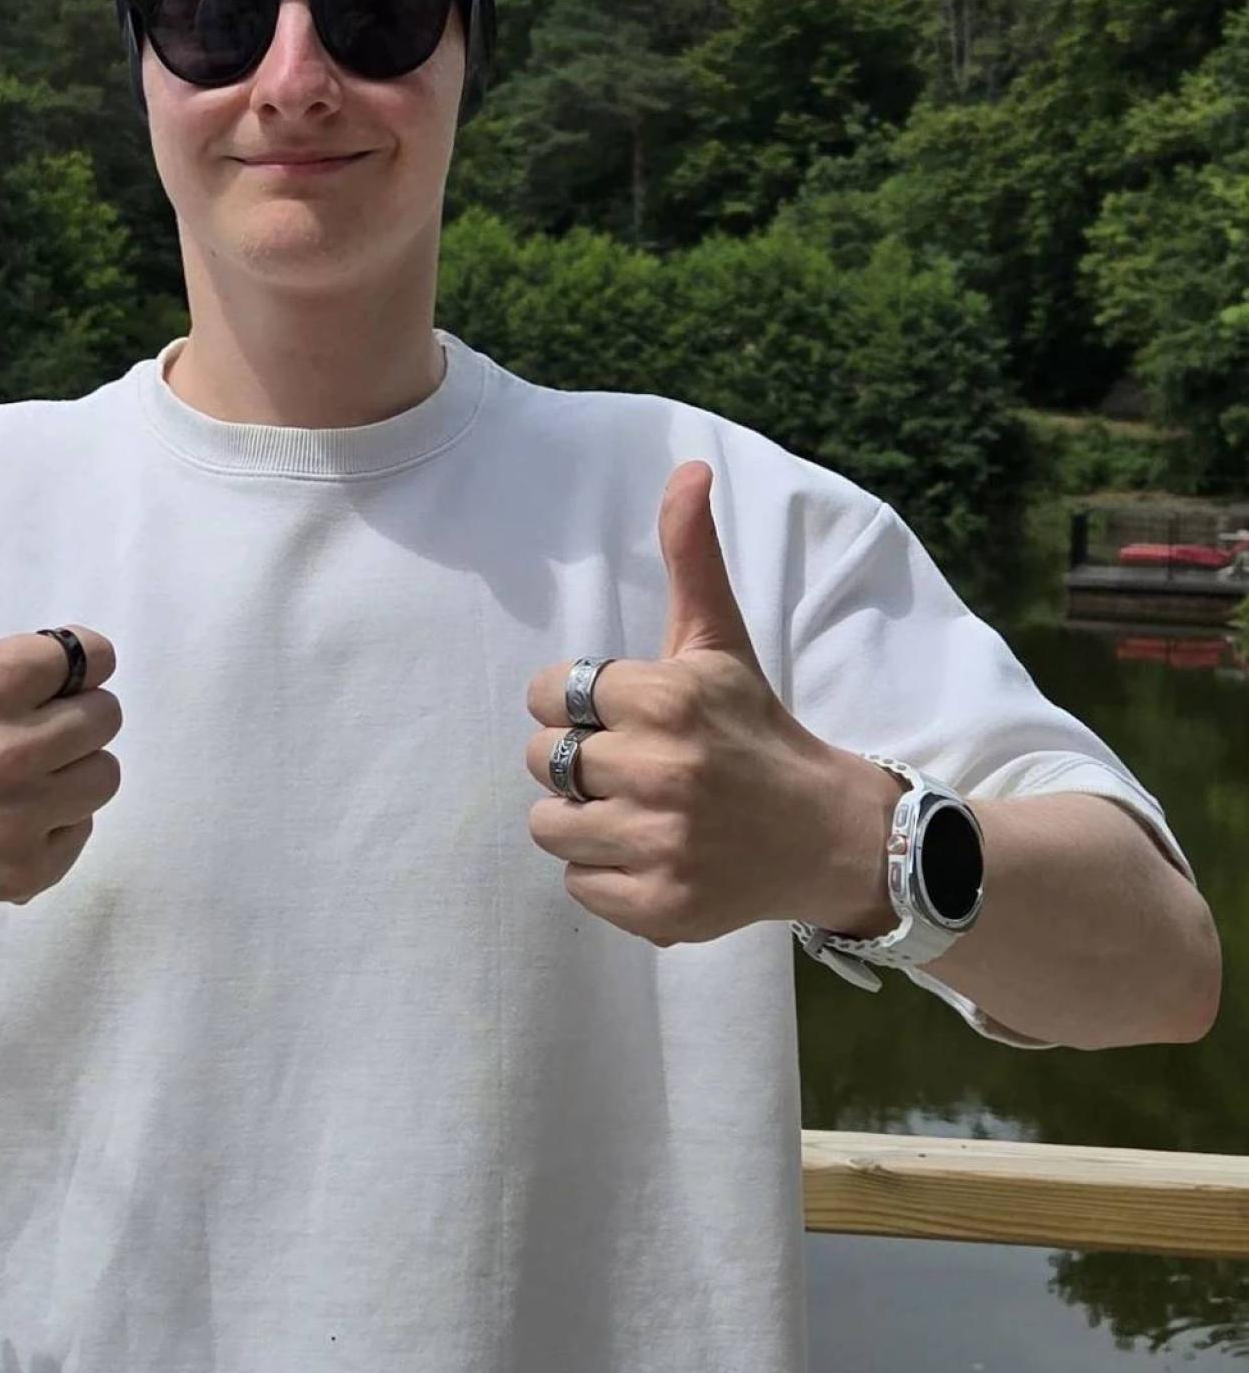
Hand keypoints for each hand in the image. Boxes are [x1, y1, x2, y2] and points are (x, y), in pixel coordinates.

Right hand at [0, 451, 121, 905]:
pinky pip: (84, 833)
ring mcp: (14, 819)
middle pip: (106, 717)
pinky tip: (6, 813)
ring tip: (17, 767)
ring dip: (71, 769)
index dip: (66, 664)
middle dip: (69, 714)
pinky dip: (54, 825)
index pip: (92, 656)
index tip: (26, 677)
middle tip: (17, 724)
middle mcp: (4, 753)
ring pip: (104, 775)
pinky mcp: (21, 872)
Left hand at [523, 461, 894, 944]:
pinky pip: (576, 884)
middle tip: (636, 766)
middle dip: (580, 760)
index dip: (578, 704)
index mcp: (668, 698)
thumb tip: (688, 466)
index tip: (626, 715)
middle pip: (543, 759)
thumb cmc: (755, 728)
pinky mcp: (659, 906)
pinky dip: (605, 874)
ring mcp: (662, 844)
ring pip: (547, 824)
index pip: (550, 695)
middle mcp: (664, 772)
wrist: (829, 835)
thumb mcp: (721, 641)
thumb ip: (691, 556)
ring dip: (582, 819)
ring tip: (638, 810)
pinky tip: (654, 853)